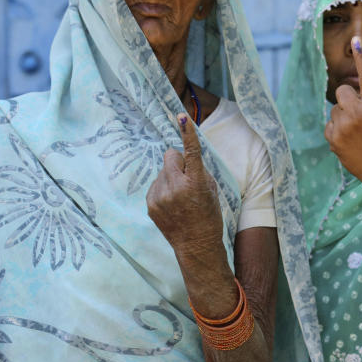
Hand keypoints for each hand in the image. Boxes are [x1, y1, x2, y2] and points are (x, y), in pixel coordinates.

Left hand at [146, 114, 222, 255]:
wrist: (196, 244)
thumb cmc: (208, 215)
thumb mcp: (211, 190)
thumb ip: (198, 170)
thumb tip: (184, 157)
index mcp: (195, 183)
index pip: (191, 152)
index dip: (187, 133)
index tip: (181, 116)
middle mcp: (175, 187)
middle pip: (170, 156)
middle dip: (177, 162)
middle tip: (186, 177)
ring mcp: (160, 196)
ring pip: (162, 171)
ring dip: (170, 177)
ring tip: (180, 197)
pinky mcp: (150, 203)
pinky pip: (156, 184)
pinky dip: (163, 188)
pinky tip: (172, 204)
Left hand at [325, 36, 361, 201]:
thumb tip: (345, 97)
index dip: (361, 57)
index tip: (357, 40)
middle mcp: (358, 113)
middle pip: (341, 90)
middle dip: (347, 97)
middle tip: (357, 112)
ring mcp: (343, 126)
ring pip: (335, 109)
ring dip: (343, 116)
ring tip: (357, 133)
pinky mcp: (332, 137)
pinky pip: (329, 124)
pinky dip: (336, 130)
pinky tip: (349, 141)